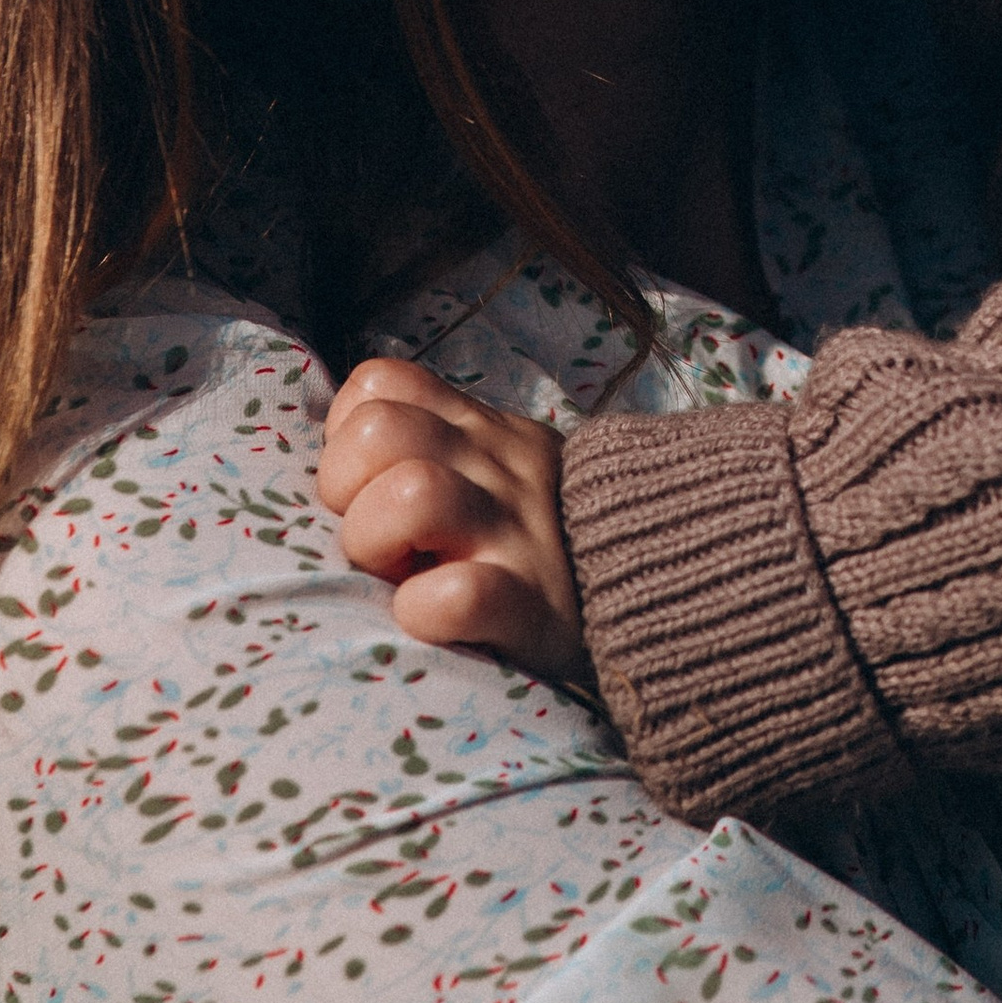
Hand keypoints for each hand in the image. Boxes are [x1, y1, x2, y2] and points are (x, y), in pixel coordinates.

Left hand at [319, 357, 592, 690]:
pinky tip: (428, 619)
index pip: (381, 384)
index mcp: (482, 431)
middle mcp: (497, 467)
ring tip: (397, 574)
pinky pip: (456, 595)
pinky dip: (424, 608)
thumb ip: (436, 446)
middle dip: (345, 489)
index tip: (367, 486)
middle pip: (377, 431)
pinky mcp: (532, 608)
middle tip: (374, 541)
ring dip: (376, 539)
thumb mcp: (499, 471)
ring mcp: (516, 533)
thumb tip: (341, 447)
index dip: (348, 433)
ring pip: (412, 493)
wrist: (660, 599)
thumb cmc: (543, 543)